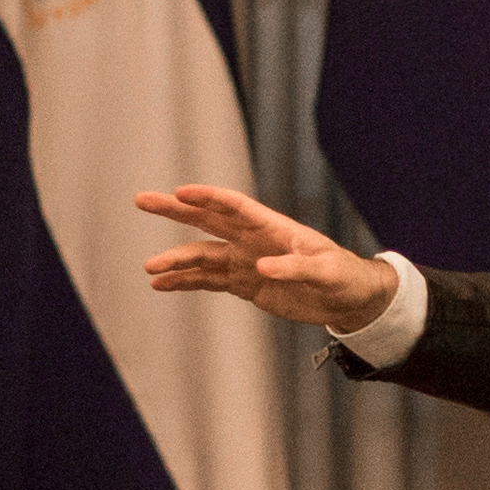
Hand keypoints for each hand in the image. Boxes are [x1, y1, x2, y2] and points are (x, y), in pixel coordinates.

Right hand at [135, 185, 398, 330]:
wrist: (348, 298)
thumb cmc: (343, 275)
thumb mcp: (326, 271)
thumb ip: (296, 267)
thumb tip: (262, 267)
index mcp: (272, 227)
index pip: (234, 206)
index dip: (208, 197)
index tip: (181, 192)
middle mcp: (252, 240)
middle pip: (207, 220)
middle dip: (174, 210)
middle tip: (142, 200)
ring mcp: (245, 261)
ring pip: (202, 255)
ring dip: (176, 260)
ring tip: (150, 269)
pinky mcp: (244, 284)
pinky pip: (208, 280)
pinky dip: (185, 282)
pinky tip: (162, 285)